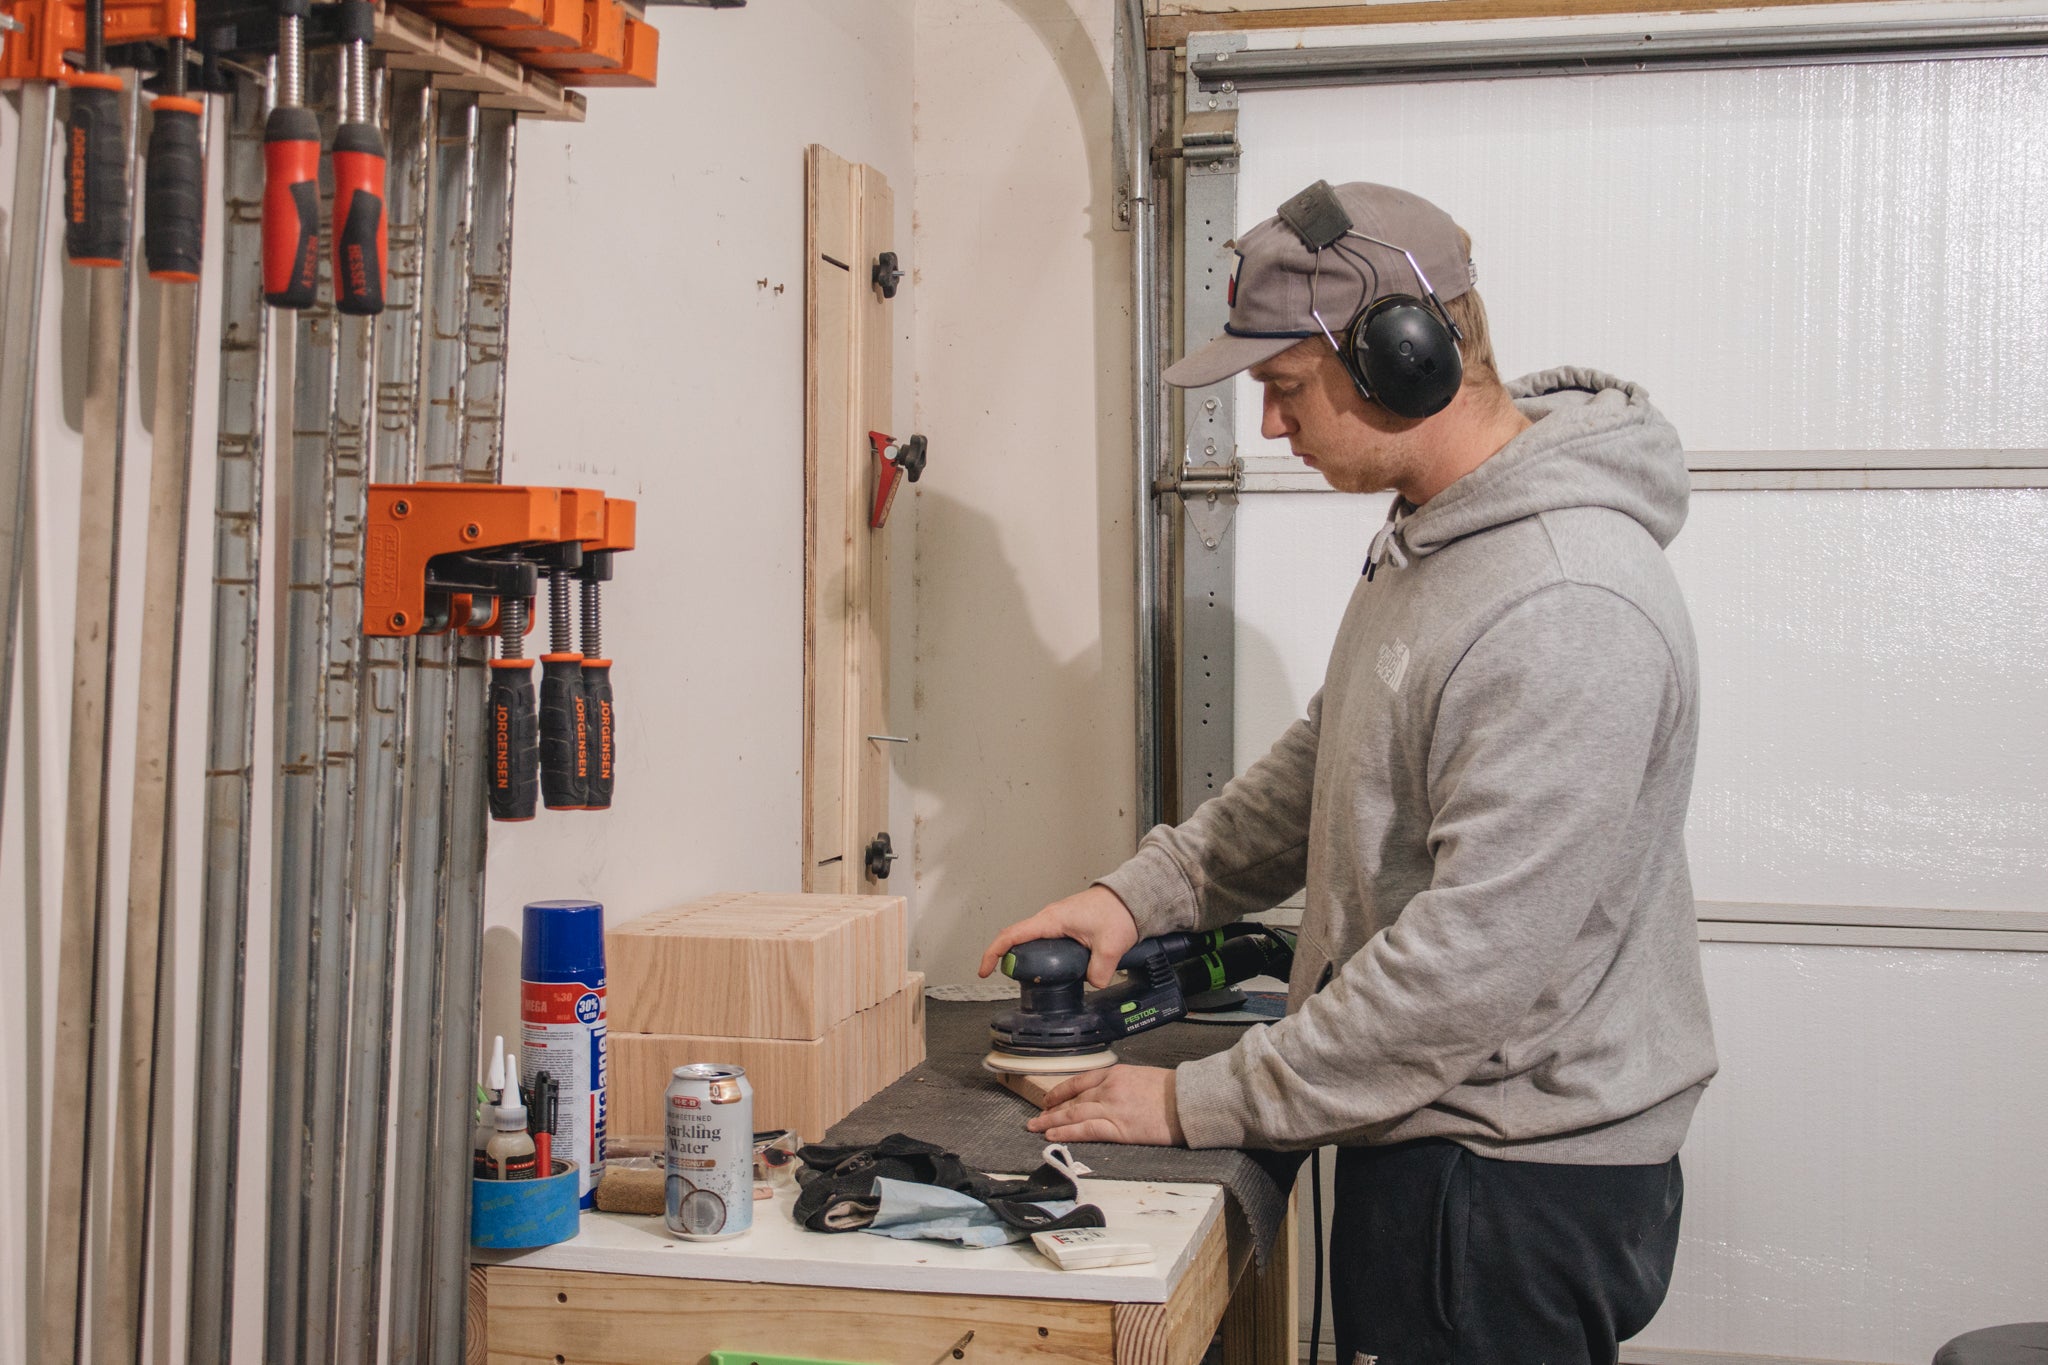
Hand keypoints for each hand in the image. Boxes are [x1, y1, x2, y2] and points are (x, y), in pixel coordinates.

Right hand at [977, 884, 1139, 988]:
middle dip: (1009, 960)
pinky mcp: (1065, 925)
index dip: (994, 953)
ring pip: (1032, 942)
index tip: (984, 970)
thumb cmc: (1118, 911)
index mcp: (1052, 920)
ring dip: (1028, 959)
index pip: (1012, 935)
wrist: (1131, 898)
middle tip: (1013, 981)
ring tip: (1033, 978)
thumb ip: (1099, 971)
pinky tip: (1052, 968)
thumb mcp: (1111, 946)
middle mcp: (1050, 918)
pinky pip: (1045, 941)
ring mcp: (1057, 921)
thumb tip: (1092, 984)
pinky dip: (1043, 955)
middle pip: (1017, 940)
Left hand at [1026, 1065, 1184, 1145]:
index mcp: (1116, 1073)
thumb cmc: (1174, 1091)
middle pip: (1072, 1099)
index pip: (1079, 1081)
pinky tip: (1052, 1135)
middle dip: (1051, 1109)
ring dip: (1051, 1121)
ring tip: (1036, 1127)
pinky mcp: (1118, 1128)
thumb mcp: (1143, 1077)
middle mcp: (1109, 1088)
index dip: (1060, 1091)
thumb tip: (1112, 1096)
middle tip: (1036, 1117)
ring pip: (1073, 1114)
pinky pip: (1085, 1130)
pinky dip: (1066, 1132)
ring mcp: (1112, 1108)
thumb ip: (1123, 1085)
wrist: (1190, 1100)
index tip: (1049, 1099)